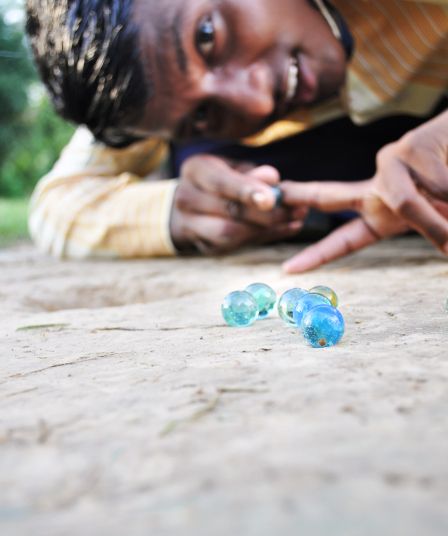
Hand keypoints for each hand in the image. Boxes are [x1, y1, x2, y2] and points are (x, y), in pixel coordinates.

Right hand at [170, 154, 305, 253]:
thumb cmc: (222, 179)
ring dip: (266, 229)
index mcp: (195, 170)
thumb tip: (272, 177)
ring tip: (295, 220)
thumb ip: (253, 173)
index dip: (247, 191)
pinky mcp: (205, 246)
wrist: (193, 205)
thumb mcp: (236, 167)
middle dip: (266, 213)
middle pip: (228, 210)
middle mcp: (186, 198)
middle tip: (297, 210)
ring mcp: (191, 226)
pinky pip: (236, 245)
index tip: (272, 198)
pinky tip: (286, 229)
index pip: (220, 182)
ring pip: (229, 233)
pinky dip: (264, 237)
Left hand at [280, 110, 447, 272]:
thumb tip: (444, 244)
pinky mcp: (410, 146)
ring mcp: (390, 164)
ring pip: (406, 203)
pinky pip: (434, 184)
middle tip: (276, 194)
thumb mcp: (440, 218)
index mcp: (381, 215)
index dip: (315, 255)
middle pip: (330, 196)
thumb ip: (428, 226)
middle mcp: (378, 187)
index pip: (343, 239)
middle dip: (301, 195)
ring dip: (439, 218)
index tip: (287, 270)